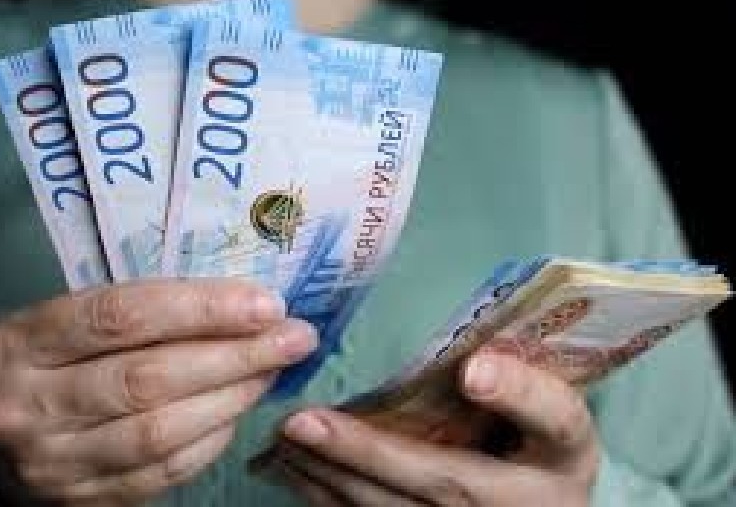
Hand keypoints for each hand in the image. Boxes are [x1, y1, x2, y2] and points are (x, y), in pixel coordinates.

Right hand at [0, 279, 316, 505]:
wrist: (0, 438)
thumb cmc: (51, 363)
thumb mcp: (72, 323)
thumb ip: (143, 313)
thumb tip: (245, 306)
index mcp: (19, 341)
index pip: (122, 316)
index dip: (202, 309)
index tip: (266, 303)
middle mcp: (25, 405)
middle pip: (148, 378)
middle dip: (235, 354)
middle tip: (293, 337)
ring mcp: (51, 462)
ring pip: (160, 430)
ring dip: (232, 397)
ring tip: (272, 370)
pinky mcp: (80, 500)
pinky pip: (162, 472)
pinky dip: (211, 440)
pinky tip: (238, 411)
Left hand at [277, 352, 599, 505]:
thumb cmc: (538, 449)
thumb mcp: (550, 414)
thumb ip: (521, 383)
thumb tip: (463, 355)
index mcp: (562, 454)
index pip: (557, 420)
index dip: (519, 394)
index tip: (474, 370)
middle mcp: (517, 503)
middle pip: (443, 481)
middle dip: (368, 453)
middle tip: (302, 423)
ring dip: (332, 477)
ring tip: (285, 440)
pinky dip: (329, 499)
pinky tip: (294, 471)